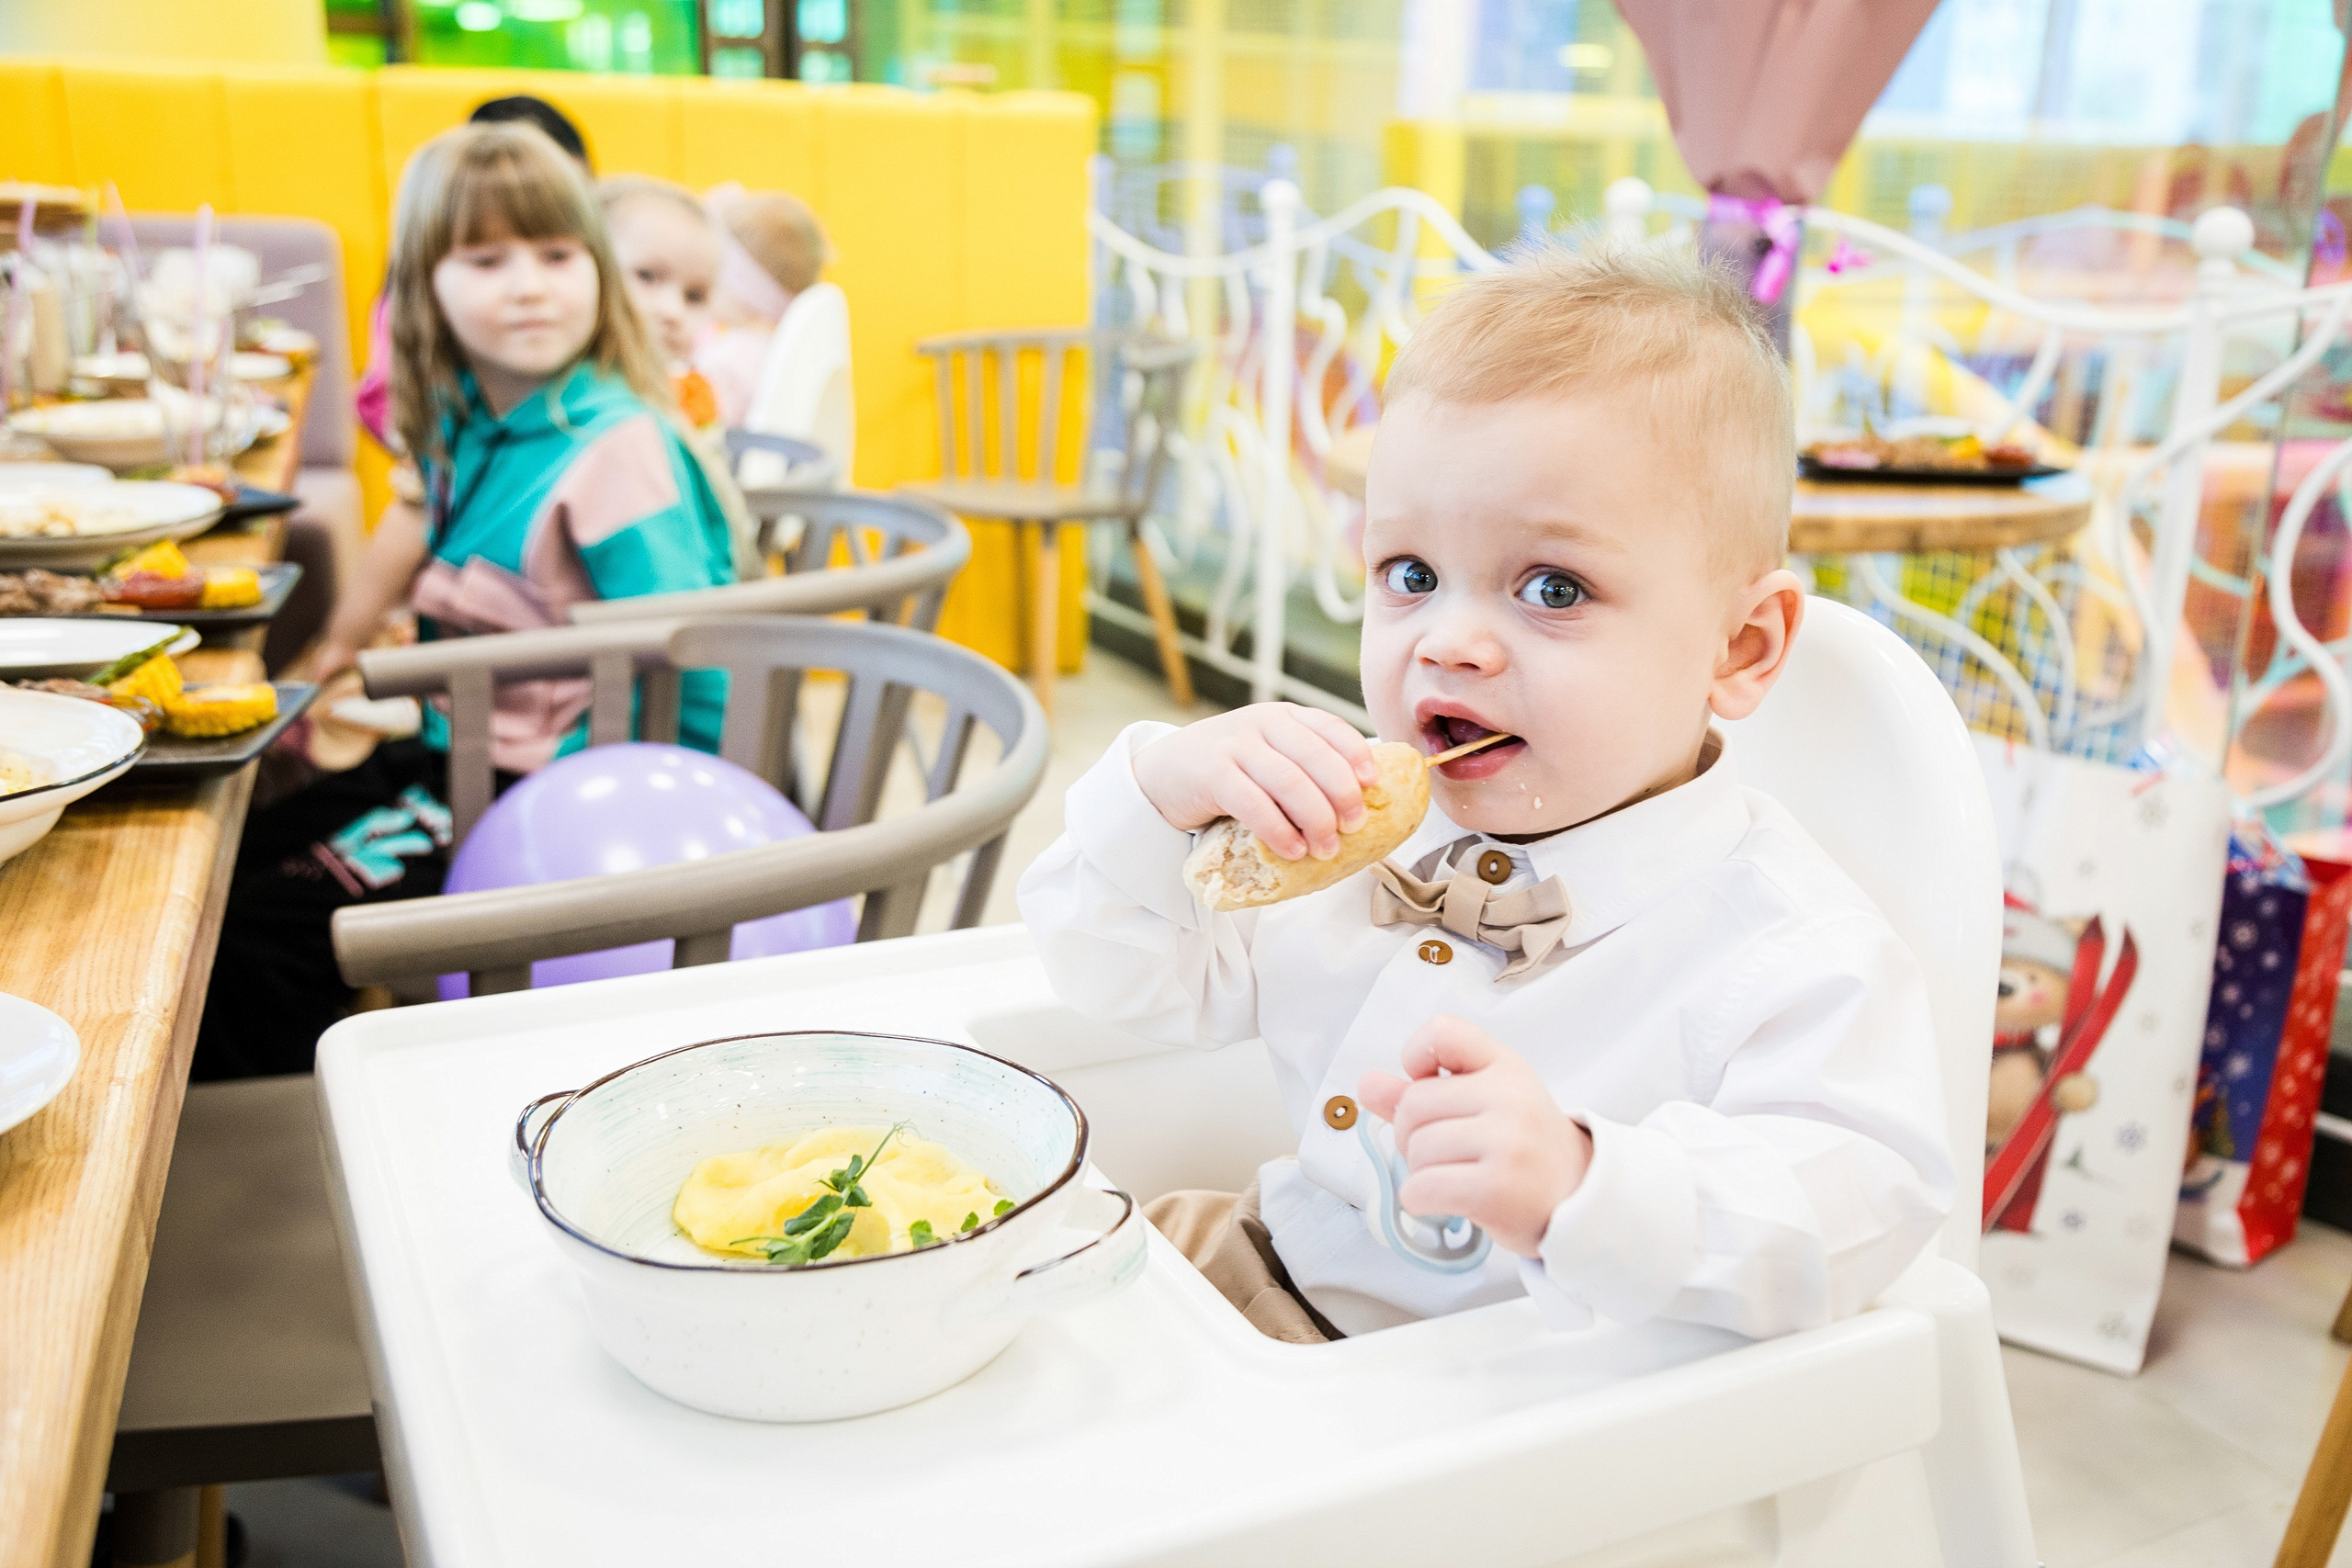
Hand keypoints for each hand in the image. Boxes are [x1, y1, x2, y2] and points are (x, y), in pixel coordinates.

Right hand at [1132, 702, 1378, 861]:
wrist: (1161, 774)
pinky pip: (1253, 803)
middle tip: (1355, 827)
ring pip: (1289, 781)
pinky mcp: (1211, 774)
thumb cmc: (1228, 773)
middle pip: (1315, 756)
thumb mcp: (1266, 756)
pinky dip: (1278, 830)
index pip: (1330, 726)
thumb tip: (1360, 807)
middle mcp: (1262, 723)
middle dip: (1342, 794)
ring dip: (1315, 819)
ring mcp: (1234, 745)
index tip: (1372, 784)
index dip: (1356, 753)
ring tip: (1326, 849)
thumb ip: (1302, 767)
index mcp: (1283, 716)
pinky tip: (1292, 850)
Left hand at [1356, 1016, 1592, 1256]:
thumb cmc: (1523, 1148)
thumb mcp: (1484, 1103)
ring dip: (1421, 1172)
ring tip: (1457, 1176)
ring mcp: (1506, 1141)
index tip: (1427, 1082)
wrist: (1579, 1199)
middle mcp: (1509, 1096)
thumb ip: (1423, 1091)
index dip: (1416, 1055)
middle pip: (1413, 1105)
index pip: (1442, 1032)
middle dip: (1412, 1135)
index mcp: (1505, 1066)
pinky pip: (1421, 1188)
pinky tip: (1447, 1202)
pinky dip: (1420, 1200)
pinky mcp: (1497, 1188)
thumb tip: (1366, 1084)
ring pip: (1416, 1150)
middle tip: (1445, 1152)